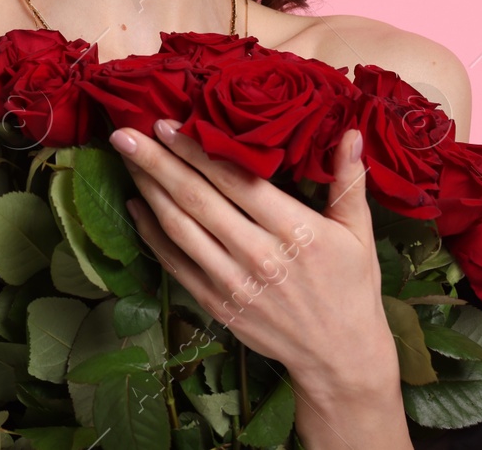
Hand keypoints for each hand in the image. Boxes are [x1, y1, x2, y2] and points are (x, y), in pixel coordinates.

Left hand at [110, 119, 398, 398]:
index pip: (234, 180)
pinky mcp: (216, 303)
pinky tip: (134, 205)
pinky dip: (150, 232)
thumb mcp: (358, 233)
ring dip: (147, 189)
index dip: (196, 150)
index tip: (166, 123)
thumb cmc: (350, 286)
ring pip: (179, 227)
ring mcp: (233, 282)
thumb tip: (352, 132)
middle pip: (196, 198)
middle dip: (156, 161)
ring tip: (125, 158)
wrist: (339, 357)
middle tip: (124, 132)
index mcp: (296, 230)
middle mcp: (259, 255)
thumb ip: (348, 181)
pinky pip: (174, 262)